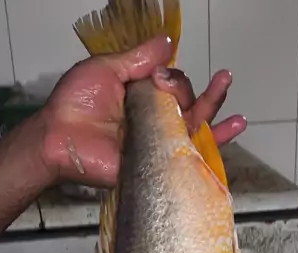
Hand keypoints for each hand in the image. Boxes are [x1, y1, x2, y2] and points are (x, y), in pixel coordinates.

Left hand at [40, 35, 245, 187]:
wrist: (60, 139)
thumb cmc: (75, 105)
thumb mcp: (106, 69)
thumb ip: (138, 58)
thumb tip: (166, 43)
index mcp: (142, 97)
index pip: (172, 83)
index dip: (173, 76)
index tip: (158, 74)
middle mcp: (154, 120)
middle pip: (189, 104)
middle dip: (195, 90)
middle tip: (191, 84)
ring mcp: (159, 143)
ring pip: (195, 124)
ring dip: (214, 104)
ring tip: (225, 84)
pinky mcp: (160, 163)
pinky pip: (191, 154)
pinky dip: (216, 141)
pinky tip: (236, 125)